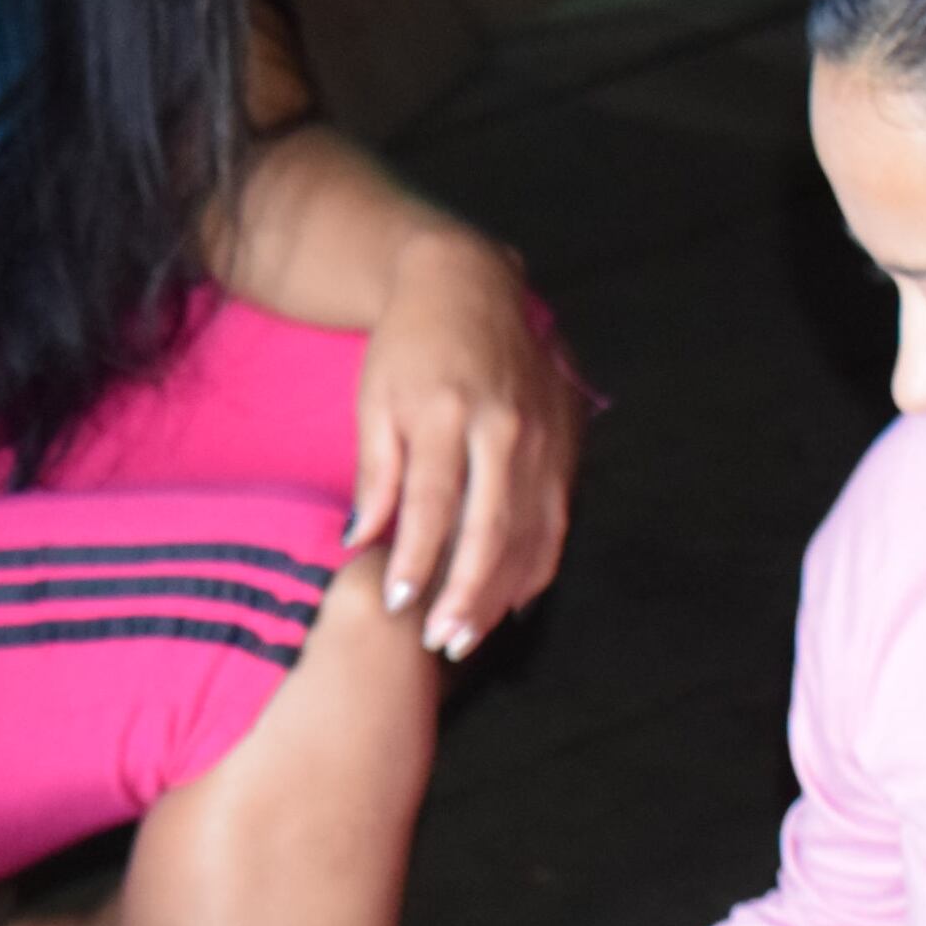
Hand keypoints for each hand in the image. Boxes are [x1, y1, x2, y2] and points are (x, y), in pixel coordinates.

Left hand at [352, 232, 585, 659]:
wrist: (468, 282)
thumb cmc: (408, 346)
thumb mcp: (374, 400)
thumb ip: (374, 472)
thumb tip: (359, 540)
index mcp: (446, 412)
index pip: (433, 502)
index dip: (417, 559)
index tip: (398, 605)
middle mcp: (503, 427)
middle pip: (490, 526)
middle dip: (465, 592)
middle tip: (440, 642)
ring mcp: (543, 436)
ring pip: (529, 530)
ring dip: (501, 591)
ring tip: (468, 637)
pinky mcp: (565, 442)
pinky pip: (556, 518)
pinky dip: (536, 565)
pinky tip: (512, 602)